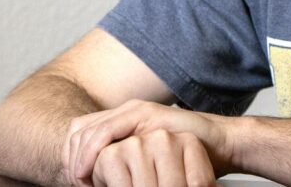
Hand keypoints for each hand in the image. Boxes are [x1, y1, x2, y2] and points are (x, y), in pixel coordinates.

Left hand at [63, 99, 233, 185]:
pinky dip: (92, 152)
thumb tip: (100, 181)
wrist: (219, 145)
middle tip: (76, 183)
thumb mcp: (145, 163)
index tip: (76, 181)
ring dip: (78, 158)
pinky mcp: (145, 114)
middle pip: (79, 130)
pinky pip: (106, 131)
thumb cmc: (186, 160)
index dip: (72, 157)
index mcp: (122, 121)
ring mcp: (134, 111)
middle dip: (71, 157)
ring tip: (80, 181)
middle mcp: (125, 112)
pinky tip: (89, 171)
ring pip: (89, 130)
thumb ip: (126, 164)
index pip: (81, 133)